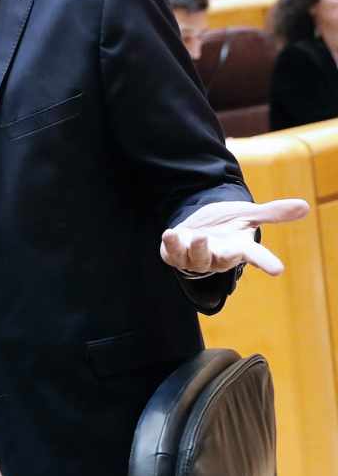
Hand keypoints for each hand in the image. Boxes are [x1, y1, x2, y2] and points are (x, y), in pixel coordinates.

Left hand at [160, 198, 308, 275]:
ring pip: (197, 259)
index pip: (255, 257)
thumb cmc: (225, 226)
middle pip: (224, 261)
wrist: (197, 228)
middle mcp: (218, 257)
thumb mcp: (247, 215)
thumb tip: (305, 206)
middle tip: (233, 251)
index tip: (278, 269)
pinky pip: (172, 253)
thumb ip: (272, 213)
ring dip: (197, 249)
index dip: (266, 262)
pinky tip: (170, 233)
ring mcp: (195, 258)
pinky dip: (170, 244)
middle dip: (226, 257)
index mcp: (238, 249)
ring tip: (199, 237)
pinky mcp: (175, 254)